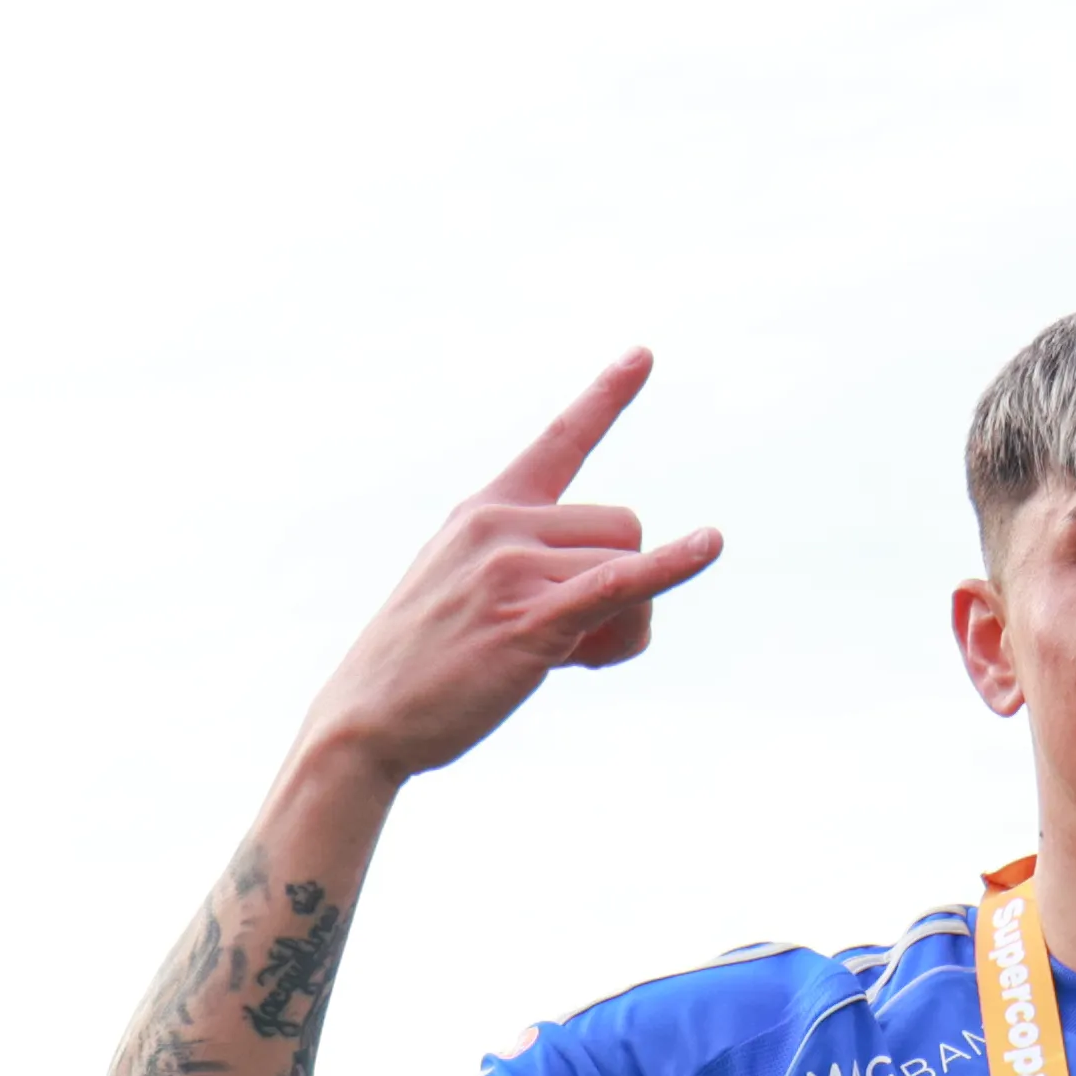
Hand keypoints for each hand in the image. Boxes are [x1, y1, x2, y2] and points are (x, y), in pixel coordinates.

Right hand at [294, 354, 724, 787]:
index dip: (606, 399)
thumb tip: (614, 594)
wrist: (366, 720)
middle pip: (623, 526)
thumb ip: (530, 573)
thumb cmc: (421, 668)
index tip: (645, 354)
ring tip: (571, 661)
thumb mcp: (467, 592)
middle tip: (580, 641)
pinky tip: (710, 547)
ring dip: (625, 626)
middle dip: (624, 585)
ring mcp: (511, 569)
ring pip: (627, 568)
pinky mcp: (528, 622)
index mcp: (485, 510)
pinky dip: (671, 567)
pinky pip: (618, 584)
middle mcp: (498, 525)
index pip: (558, 441)